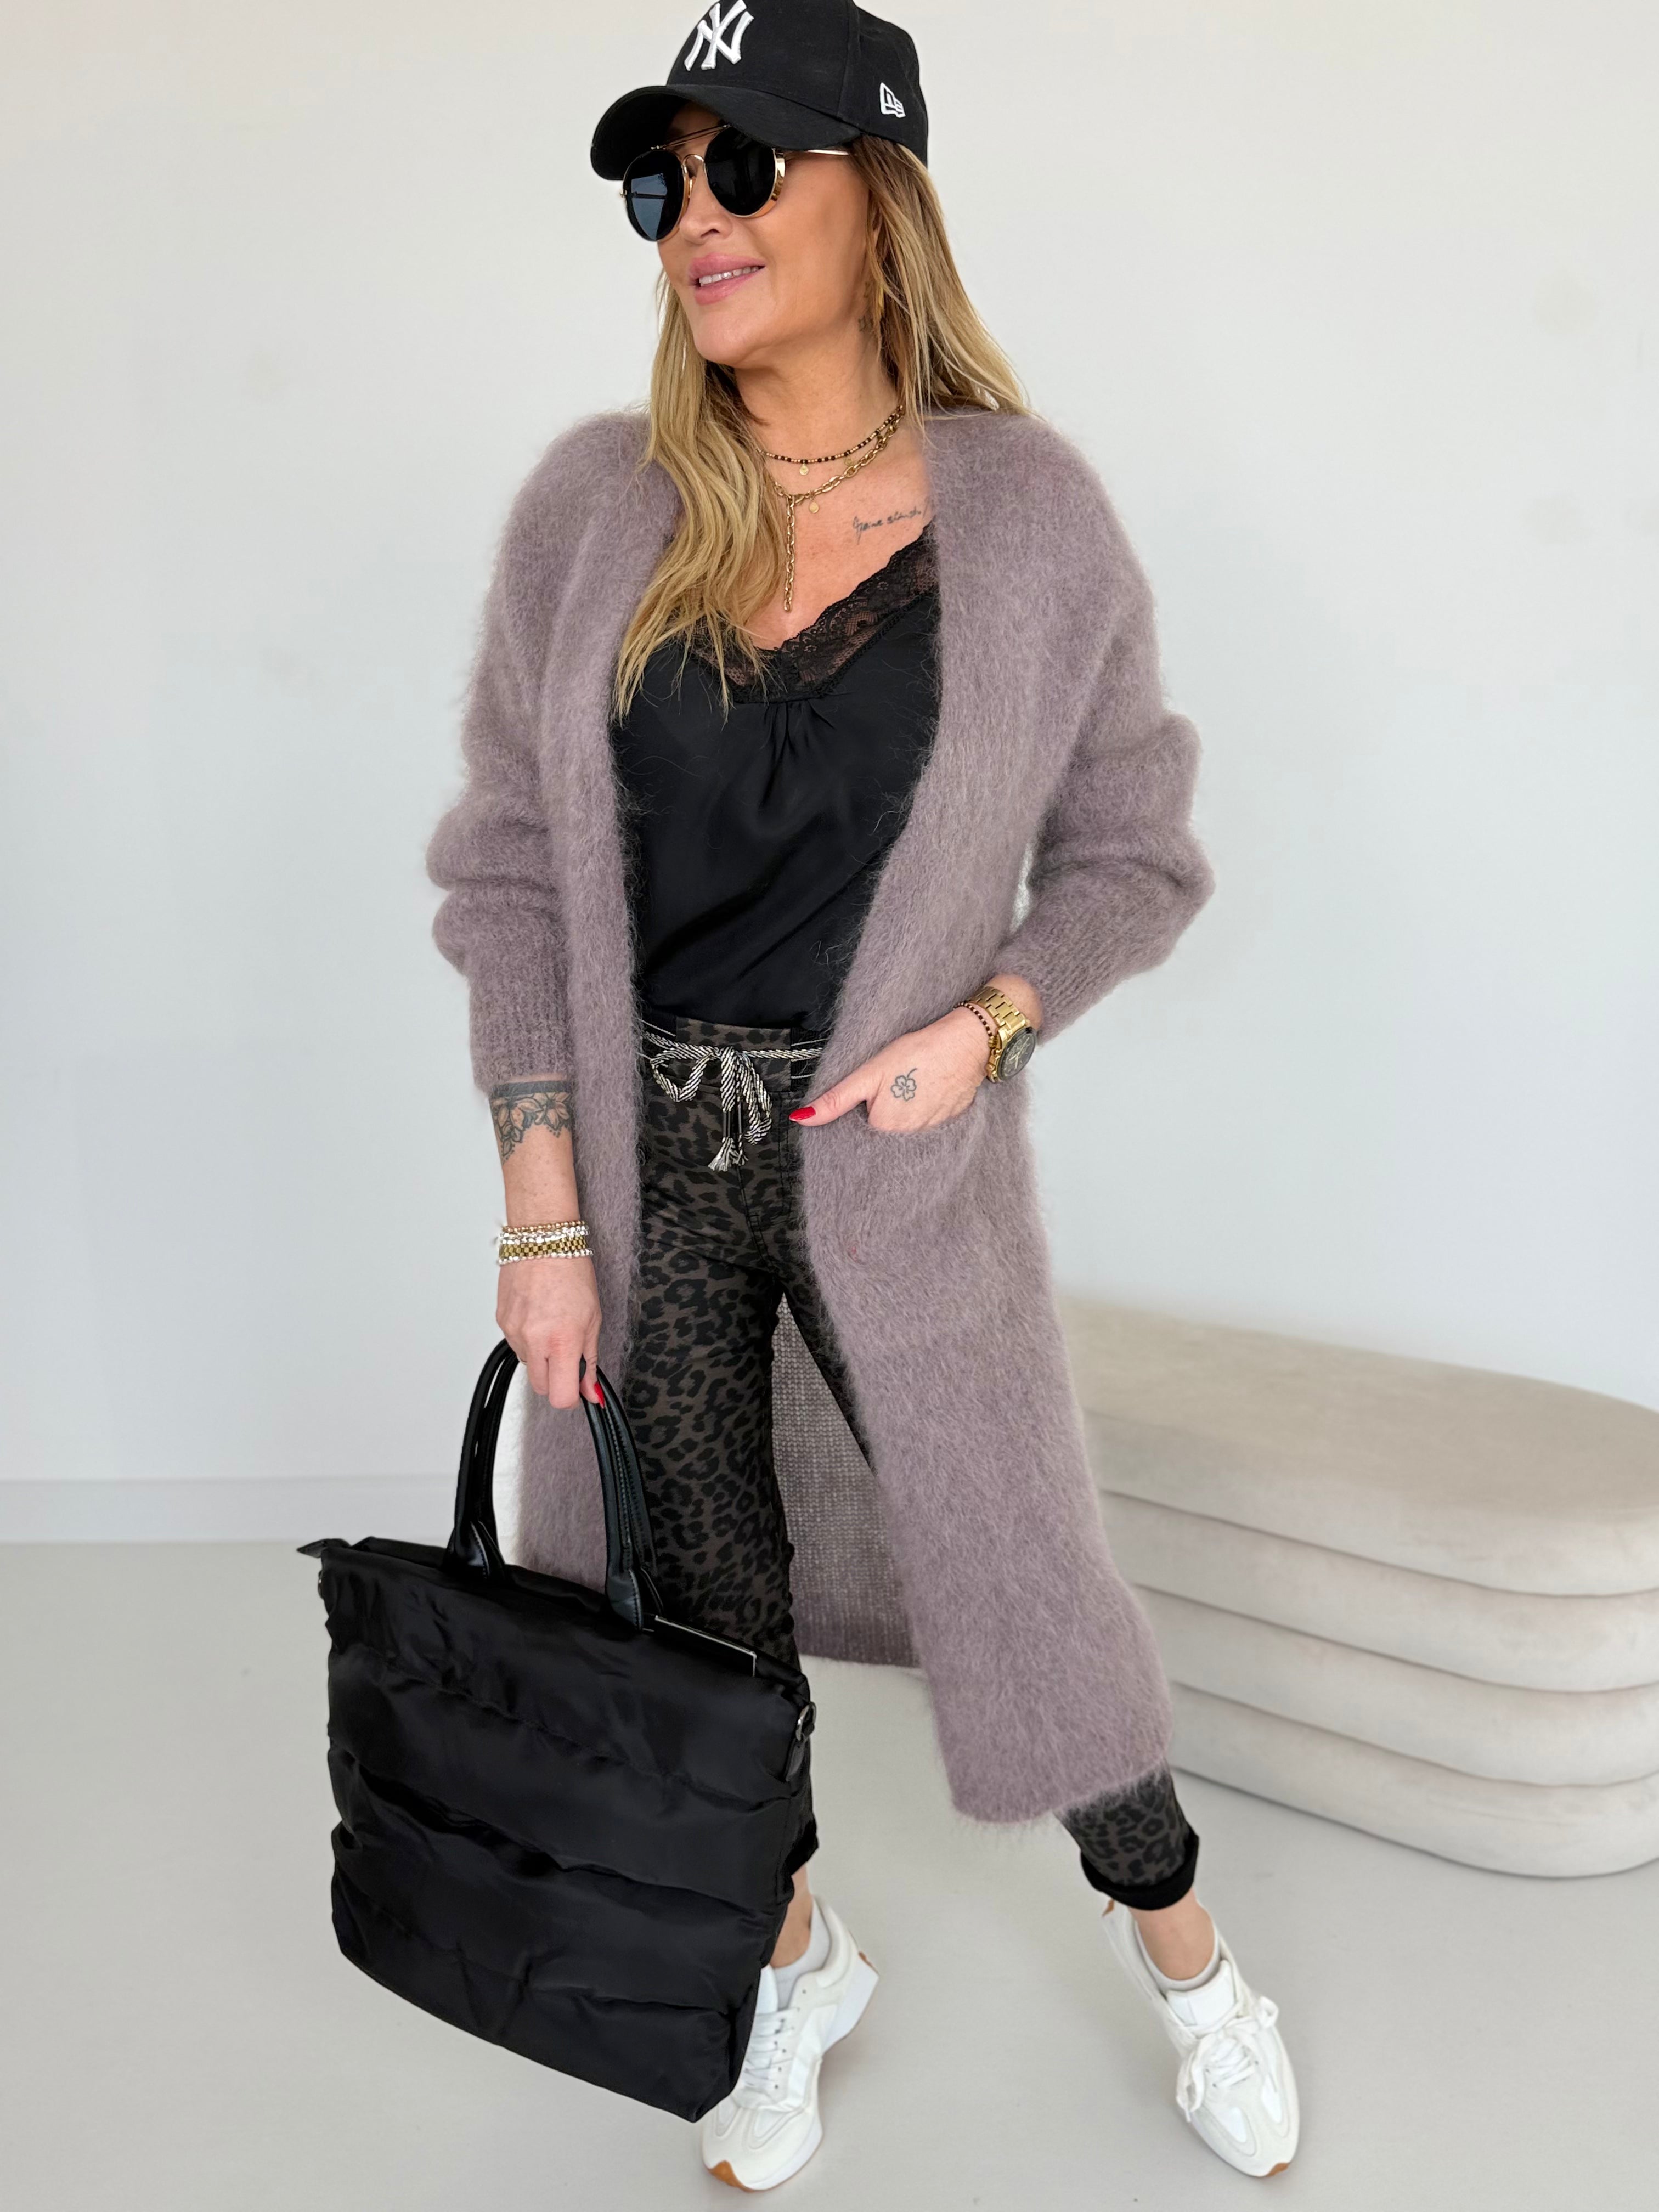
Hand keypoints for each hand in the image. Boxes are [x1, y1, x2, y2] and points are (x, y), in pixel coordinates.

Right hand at [497, 1254, 603, 1409]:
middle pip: (541, 1388)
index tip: (577, 1388)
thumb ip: (590, 1359)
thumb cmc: (571, 1272)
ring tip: (552, 1326)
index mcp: (562, 1342)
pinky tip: (538, 1316)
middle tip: (566, 1354)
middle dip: (555, 1379)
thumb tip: (590, 1390)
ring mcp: (514, 1333)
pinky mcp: (501, 1323)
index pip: (560, 1396)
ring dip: (541, 1356)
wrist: (543, 1242)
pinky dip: (529, 1338)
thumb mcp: (593, 1319)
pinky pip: (516, 1345)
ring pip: (528, 1365)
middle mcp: (534, 1341)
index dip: (571, 1397)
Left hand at [791, 1005, 989, 1132]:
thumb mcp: (868, 1073)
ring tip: (910, 1088)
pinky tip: (927, 1093)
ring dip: (904, 1116)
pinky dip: (924, 1113)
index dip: (861, 1115)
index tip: (870, 1096)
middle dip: (881, 1117)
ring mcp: (932, 1134)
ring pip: (906, 1132)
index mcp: (884, 1129)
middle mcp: (908, 1140)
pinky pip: (928, 1127)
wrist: (965, 1043)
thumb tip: (801, 1118)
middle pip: (883, 1136)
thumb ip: (835, 1100)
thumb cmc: (917, 1053)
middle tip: (892, 1087)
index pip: (861, 1134)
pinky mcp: (951, 1124)